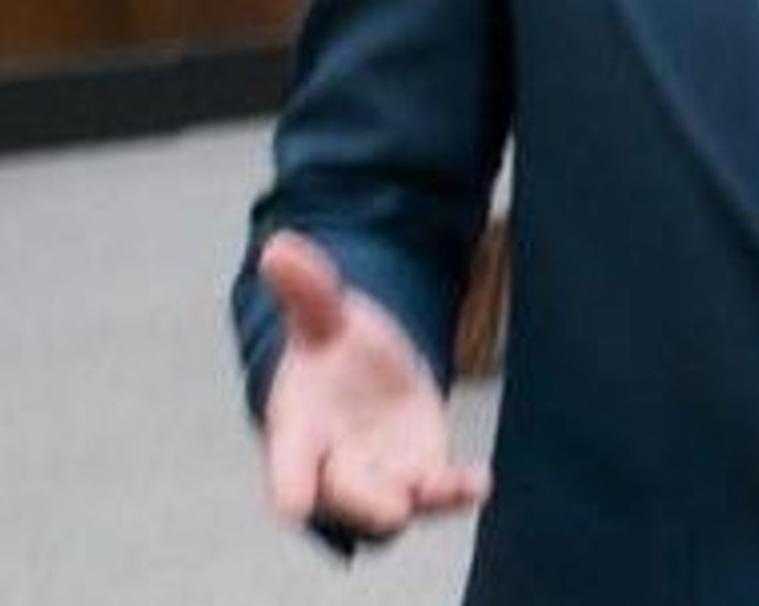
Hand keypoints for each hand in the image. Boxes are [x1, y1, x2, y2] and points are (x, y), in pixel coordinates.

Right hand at [255, 232, 487, 538]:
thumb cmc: (331, 351)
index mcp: (299, 429)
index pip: (287, 461)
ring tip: (447, 489)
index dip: (288, 484)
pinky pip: (437, 491)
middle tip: (391, 511)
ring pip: (396, 502)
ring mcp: (380, 473)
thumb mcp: (324, 314)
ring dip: (421, 500)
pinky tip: (481, 481)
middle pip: (345, 494)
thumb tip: (278, 246)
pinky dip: (455, 490)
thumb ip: (307, 289)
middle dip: (364, 502)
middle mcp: (336, 462)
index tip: (290, 507)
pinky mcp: (421, 472)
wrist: (363, 371)